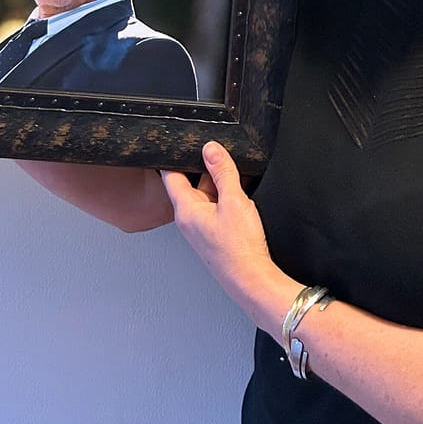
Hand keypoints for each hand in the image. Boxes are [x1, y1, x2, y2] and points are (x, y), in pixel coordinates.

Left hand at [161, 142, 274, 299]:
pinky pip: (215, 208)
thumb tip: (211, 149)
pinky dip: (225, 199)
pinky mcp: (214, 235)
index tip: (184, 143)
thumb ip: (222, 172)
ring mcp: (201, 228)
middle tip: (221, 157)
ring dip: (218, 185)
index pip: (170, 175)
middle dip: (205, 169)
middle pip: (191, 183)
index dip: (175, 157)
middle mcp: (189, 219)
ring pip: (206, 196)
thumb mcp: (233, 200)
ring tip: (236, 179)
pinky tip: (241, 198)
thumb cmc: (239, 248)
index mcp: (186, 209)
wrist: (252, 280)